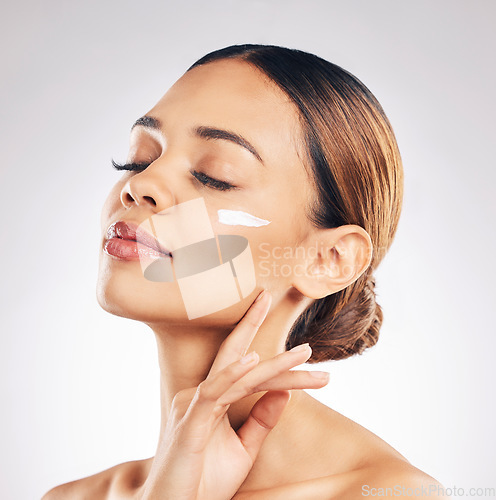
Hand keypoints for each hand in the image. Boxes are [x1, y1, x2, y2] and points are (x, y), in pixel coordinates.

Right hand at [140, 290, 329, 499]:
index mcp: (211, 398)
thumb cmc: (205, 480)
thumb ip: (262, 419)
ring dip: (273, 363)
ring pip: (237, 375)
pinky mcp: (189, 422)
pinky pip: (215, 392)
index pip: (243, 365)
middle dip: (253, 322)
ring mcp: (192, 406)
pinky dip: (233, 374)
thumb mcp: (243, 448)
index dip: (264, 345)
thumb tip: (285, 394)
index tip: (296, 339)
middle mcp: (200, 394)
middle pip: (236, 355)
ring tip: (304, 352)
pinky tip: (253, 360)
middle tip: (272, 297)